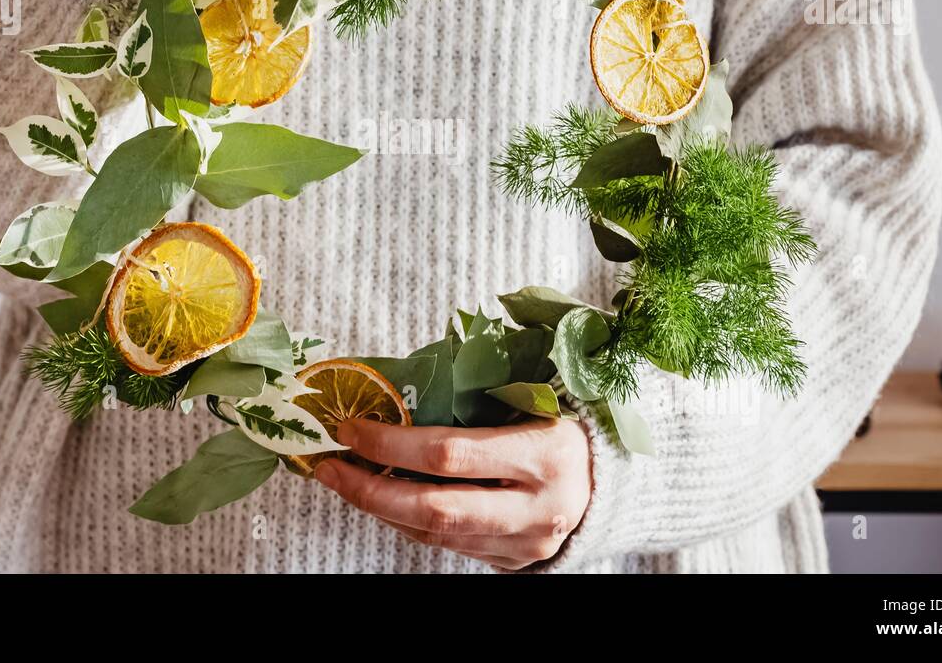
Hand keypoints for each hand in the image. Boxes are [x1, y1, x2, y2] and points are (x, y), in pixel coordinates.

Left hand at [315, 417, 591, 569]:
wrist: (613, 480)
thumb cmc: (566, 424)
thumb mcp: (537, 398)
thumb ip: (480, 392)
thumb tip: (396, 378)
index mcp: (547, 453)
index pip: (451, 453)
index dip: (392, 444)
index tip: (351, 426)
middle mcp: (537, 507)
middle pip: (436, 509)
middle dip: (370, 489)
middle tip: (328, 465)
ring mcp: (524, 542)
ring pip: (436, 534)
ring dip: (380, 508)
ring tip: (343, 479)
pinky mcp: (512, 562)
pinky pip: (447, 545)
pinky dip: (407, 521)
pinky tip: (383, 497)